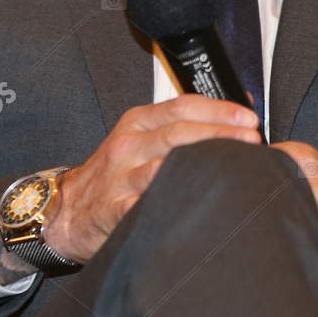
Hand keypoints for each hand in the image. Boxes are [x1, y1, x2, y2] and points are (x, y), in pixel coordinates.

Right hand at [42, 94, 261, 264]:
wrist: (65, 210)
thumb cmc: (114, 174)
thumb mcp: (140, 138)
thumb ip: (181, 126)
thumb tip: (238, 115)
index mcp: (138, 122)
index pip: (183, 106)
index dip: (219, 110)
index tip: (250, 118)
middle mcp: (129, 145)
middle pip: (179, 133)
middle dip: (220, 135)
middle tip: (252, 142)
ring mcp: (120, 178)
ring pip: (164, 168)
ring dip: (202, 168)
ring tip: (235, 171)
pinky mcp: (115, 210)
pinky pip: (146, 205)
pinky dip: (172, 203)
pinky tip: (199, 205)